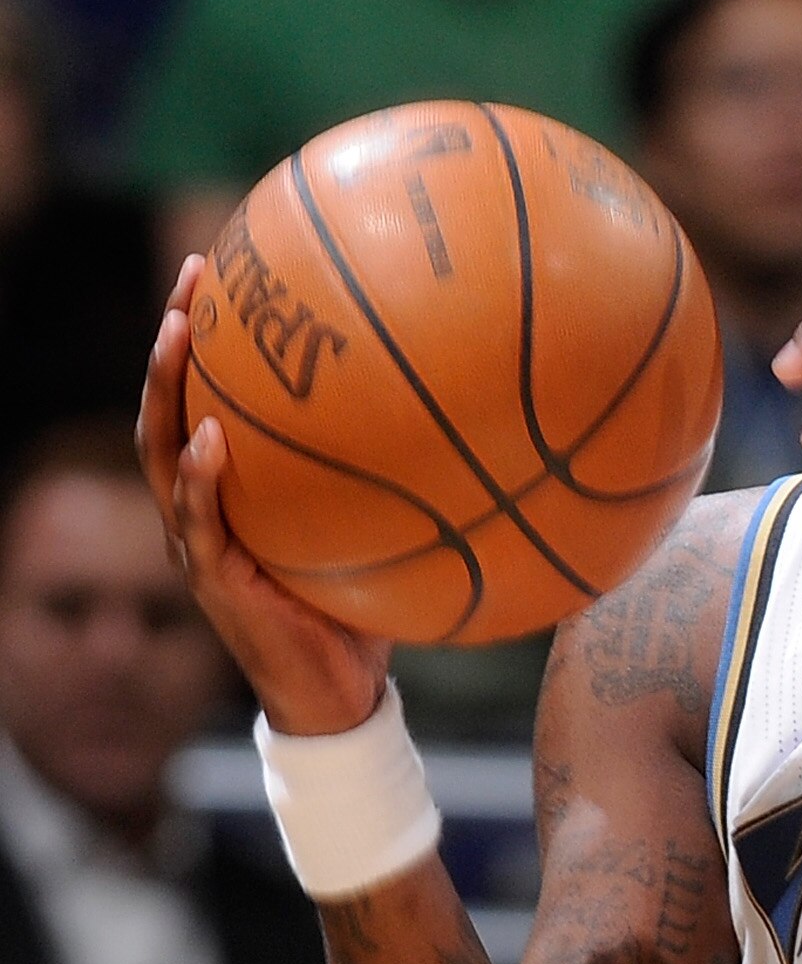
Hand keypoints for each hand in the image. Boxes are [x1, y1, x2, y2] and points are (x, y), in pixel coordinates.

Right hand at [138, 258, 388, 736]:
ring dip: (165, 392)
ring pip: (162, 453)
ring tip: (176, 335)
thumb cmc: (365, 609)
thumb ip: (398, 477)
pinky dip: (200, 480)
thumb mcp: (380, 528)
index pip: (204, 398)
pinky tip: (210, 440)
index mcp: (234, 492)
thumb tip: (478, 411)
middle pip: (166, 406)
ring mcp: (199, 544)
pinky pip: (198, 523)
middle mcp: (202, 509)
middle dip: (171, 340)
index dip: (203, 336)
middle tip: (190, 276)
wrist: (345, 697)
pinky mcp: (214, 583)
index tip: (219, 267)